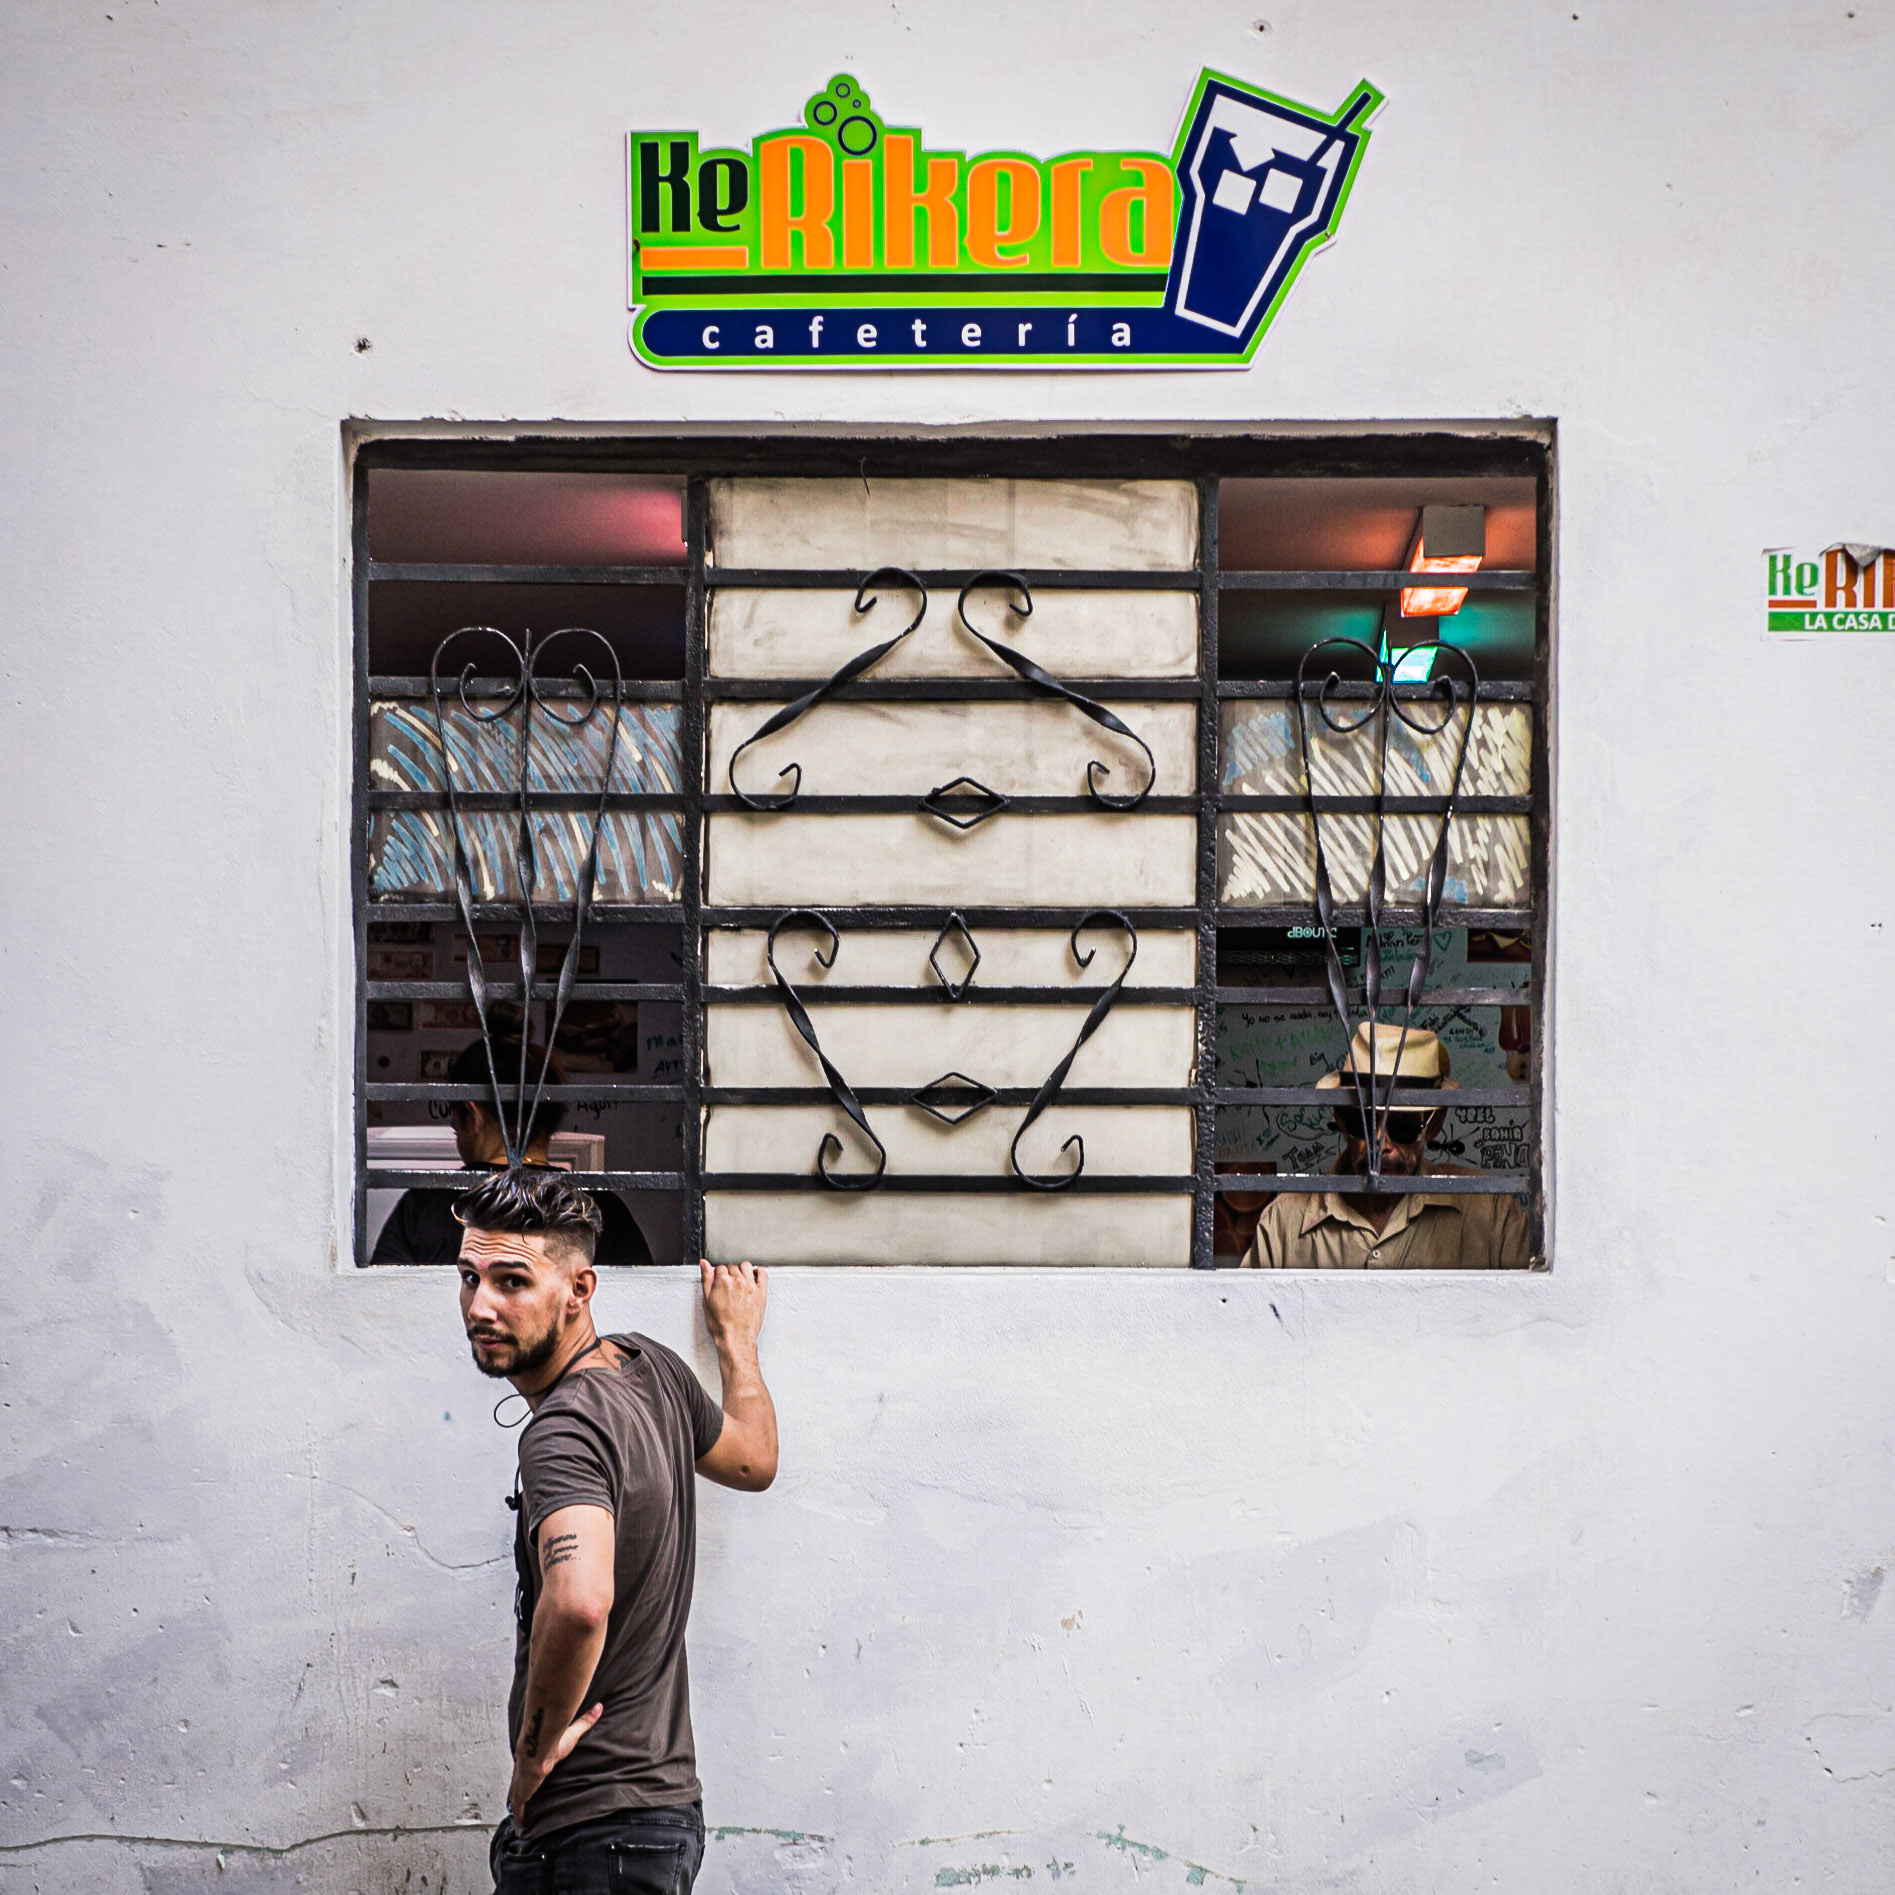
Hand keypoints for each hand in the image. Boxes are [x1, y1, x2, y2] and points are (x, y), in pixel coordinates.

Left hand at [507, 1703, 601, 1826]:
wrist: (537, 1750)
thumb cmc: (552, 1742)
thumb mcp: (572, 1733)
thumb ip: (585, 1721)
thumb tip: (599, 1706)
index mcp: (534, 1758)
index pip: (531, 1766)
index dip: (531, 1772)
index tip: (532, 1776)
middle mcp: (526, 1771)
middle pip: (522, 1782)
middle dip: (523, 1788)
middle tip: (525, 1797)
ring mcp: (521, 1784)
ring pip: (519, 1796)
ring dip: (520, 1802)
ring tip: (523, 1813)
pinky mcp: (521, 1794)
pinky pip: (518, 1809)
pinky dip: (520, 1816)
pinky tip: (521, 1824)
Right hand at [700, 1259, 767, 1356]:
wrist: (735, 1339)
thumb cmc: (721, 1325)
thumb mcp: (706, 1301)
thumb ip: (706, 1279)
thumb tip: (704, 1264)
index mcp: (722, 1281)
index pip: (720, 1267)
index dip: (718, 1275)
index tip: (719, 1281)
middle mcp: (738, 1281)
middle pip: (733, 1267)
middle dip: (729, 1274)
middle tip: (728, 1285)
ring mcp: (751, 1286)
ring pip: (747, 1267)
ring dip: (742, 1271)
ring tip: (739, 1281)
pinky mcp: (761, 1292)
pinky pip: (763, 1274)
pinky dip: (759, 1272)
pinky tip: (754, 1277)